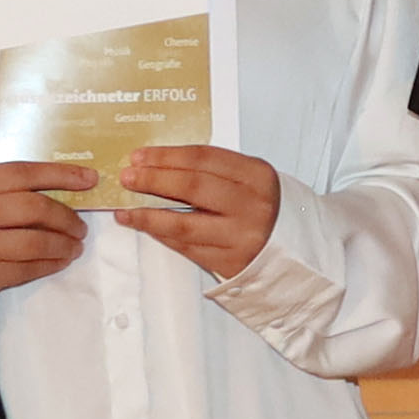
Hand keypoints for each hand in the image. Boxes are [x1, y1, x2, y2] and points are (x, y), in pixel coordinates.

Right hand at [0, 161, 96, 294]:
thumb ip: (2, 189)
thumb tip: (56, 189)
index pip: (24, 174)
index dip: (61, 174)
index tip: (89, 178)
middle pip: (35, 209)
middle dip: (66, 216)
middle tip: (80, 225)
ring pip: (35, 243)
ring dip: (63, 244)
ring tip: (75, 245)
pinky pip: (25, 270)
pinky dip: (49, 265)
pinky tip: (59, 261)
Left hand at [118, 146, 282, 283]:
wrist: (294, 248)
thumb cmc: (263, 207)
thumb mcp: (248, 179)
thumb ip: (213, 170)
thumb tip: (158, 165)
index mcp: (256, 175)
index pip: (202, 159)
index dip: (166, 156)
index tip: (140, 156)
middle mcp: (251, 205)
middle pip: (191, 188)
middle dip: (153, 181)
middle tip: (128, 177)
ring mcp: (241, 236)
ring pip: (183, 224)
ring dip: (148, 215)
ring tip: (125, 210)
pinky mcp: (230, 262)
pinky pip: (187, 247)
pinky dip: (162, 236)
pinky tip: (146, 227)